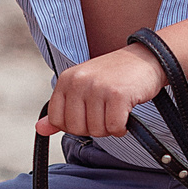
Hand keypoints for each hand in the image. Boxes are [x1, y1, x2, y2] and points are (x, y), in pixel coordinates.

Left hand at [37, 44, 170, 138]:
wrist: (147, 58)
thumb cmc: (115, 75)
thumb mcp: (83, 88)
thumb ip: (62, 109)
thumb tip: (40, 129)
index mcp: (66, 79)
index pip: (57, 119)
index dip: (74, 124)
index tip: (89, 114)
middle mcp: (79, 81)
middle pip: (76, 128)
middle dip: (94, 127)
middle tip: (106, 112)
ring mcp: (98, 87)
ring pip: (96, 130)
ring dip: (110, 127)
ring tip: (117, 110)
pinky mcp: (118, 94)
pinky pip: (114, 128)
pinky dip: (122, 127)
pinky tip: (126, 114)